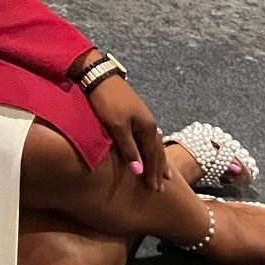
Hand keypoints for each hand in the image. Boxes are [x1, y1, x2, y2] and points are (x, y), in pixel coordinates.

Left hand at [84, 72, 168, 188]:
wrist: (99, 75)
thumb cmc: (107, 102)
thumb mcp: (117, 127)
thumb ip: (129, 149)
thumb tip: (139, 171)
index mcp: (147, 127)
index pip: (153, 156)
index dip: (153, 173)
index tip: (155, 189)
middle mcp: (150, 123)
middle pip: (157, 150)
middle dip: (159, 169)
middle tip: (162, 187)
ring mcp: (144, 117)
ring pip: (155, 143)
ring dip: (159, 159)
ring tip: (165, 172)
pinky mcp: (135, 112)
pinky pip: (149, 136)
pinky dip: (152, 147)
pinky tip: (151, 148)